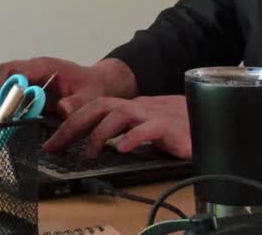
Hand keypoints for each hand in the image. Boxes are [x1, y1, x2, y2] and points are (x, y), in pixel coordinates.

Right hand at [0, 57, 136, 116]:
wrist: (100, 84)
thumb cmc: (94, 87)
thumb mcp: (90, 97)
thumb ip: (78, 104)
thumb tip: (63, 109)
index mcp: (45, 67)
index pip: (14, 71)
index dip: (3, 88)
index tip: (0, 107)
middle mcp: (33, 70)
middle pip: (3, 75)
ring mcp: (31, 78)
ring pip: (5, 83)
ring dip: (1, 101)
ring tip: (1, 122)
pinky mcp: (31, 88)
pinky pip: (12, 92)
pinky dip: (8, 105)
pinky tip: (10, 122)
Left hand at [43, 95, 191, 159]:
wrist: (210, 119)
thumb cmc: (178, 125)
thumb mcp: (144, 126)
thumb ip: (123, 130)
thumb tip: (94, 143)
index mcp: (129, 107)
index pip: (93, 109)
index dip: (70, 124)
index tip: (50, 144)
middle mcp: (137, 107)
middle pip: (99, 107)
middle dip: (73, 125)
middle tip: (55, 145)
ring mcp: (153, 115)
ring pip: (120, 114)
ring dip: (100, 133)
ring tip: (88, 153)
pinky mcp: (170, 127)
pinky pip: (149, 129)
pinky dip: (134, 137)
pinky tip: (122, 149)